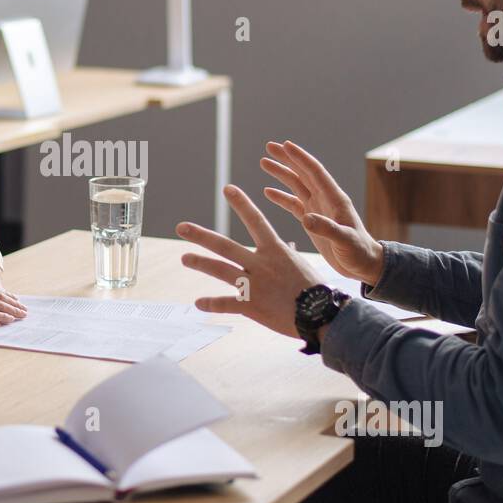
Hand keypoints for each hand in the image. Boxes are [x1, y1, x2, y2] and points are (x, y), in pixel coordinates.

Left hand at [177, 184, 321, 338]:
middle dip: (201, 235)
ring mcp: (254, 284)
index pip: (256, 220)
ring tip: (184, 258)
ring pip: (220, 270)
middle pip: (225, 245)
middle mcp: (260, 264)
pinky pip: (226, 303)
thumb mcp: (300, 265)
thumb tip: (288, 247)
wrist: (321, 314)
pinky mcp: (251, 305)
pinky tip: (198, 303)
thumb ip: (288, 255)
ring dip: (200, 263)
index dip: (242, 203)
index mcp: (275, 250)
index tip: (228, 188)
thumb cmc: (314, 289)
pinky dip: (211, 303)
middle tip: (181, 227)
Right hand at [260, 140, 384, 284]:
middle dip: (287, 159)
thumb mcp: (345, 241)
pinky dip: (281, 197)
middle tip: (269, 146)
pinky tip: (267, 191)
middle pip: (303, 173)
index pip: (315, 172)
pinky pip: (293, 204)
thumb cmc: (359, 252)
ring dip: (281, 174)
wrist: (363, 264)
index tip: (285, 145)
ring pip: (296, 185)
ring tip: (264, 162)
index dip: (300, 158)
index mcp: (334, 199)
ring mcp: (318, 209)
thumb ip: (327, 229)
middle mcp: (325, 199)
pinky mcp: (312, 221)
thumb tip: (306, 219)